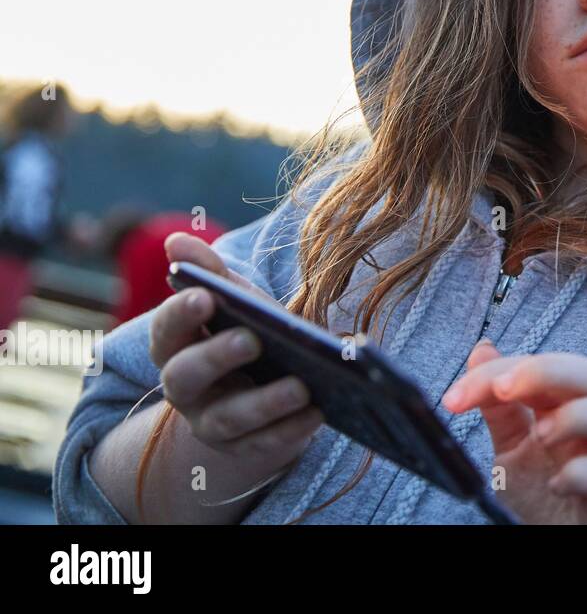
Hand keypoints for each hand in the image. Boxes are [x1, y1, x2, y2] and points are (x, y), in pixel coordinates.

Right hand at [151, 233, 323, 469]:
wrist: (258, 389)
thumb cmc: (243, 332)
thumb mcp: (233, 299)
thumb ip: (210, 271)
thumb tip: (177, 241)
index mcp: (175, 346)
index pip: (166, 329)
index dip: (180, 314)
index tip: (204, 296)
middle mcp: (183, 388)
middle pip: (185, 377)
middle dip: (216, 357)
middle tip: (252, 339)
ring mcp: (210, 422)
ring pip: (227, 419)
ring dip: (264, 403)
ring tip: (301, 386)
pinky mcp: (243, 449)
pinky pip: (263, 444)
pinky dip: (290, 430)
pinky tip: (318, 412)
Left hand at [441, 344, 586, 524]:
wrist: (558, 536)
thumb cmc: (542, 492)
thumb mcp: (511, 445)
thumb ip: (498, 403)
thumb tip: (482, 350)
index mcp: (570, 405)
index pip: (548, 367)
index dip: (504, 368)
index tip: (458, 396)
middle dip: (548, 371)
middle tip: (503, 389)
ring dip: (581, 416)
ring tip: (540, 435)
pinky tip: (557, 483)